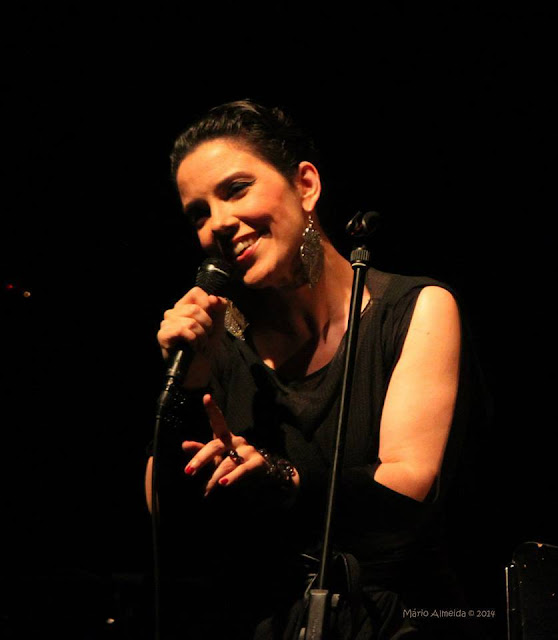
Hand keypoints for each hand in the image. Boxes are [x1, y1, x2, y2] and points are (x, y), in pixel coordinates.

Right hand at [157, 287, 227, 387]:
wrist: (199, 368)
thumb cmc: (206, 345)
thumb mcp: (218, 324)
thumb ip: (220, 307)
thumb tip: (213, 297)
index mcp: (185, 306)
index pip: (196, 292)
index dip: (208, 305)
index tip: (210, 321)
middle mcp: (173, 312)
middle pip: (195, 308)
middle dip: (207, 325)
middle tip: (205, 336)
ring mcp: (166, 323)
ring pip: (190, 321)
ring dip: (201, 336)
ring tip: (199, 343)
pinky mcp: (163, 335)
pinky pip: (182, 330)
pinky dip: (193, 340)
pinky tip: (193, 347)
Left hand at [182, 394, 298, 496]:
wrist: (265, 479)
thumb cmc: (236, 465)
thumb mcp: (216, 459)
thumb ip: (201, 451)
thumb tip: (183, 444)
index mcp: (226, 437)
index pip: (218, 421)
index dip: (212, 409)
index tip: (206, 397)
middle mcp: (237, 441)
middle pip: (215, 445)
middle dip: (201, 458)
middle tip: (188, 470)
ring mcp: (248, 450)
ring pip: (227, 462)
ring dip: (214, 478)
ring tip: (205, 491)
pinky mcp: (257, 463)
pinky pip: (242, 470)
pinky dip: (232, 477)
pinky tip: (223, 484)